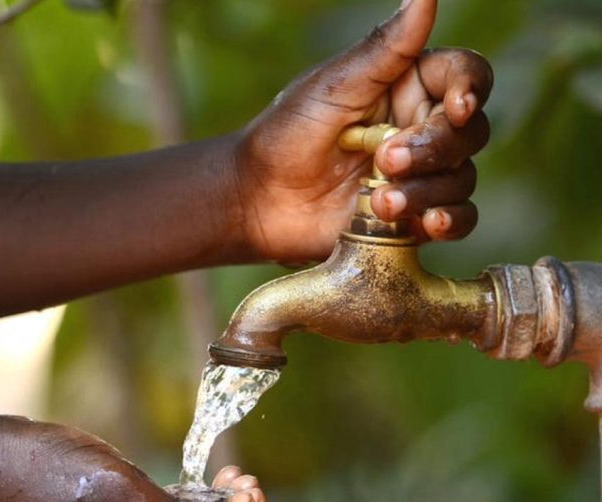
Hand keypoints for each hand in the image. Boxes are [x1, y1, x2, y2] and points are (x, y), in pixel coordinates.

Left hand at [230, 0, 492, 263]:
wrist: (258, 200)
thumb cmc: (286, 135)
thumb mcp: (334, 87)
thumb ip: (385, 48)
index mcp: (408, 86)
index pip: (464, 75)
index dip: (470, 88)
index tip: (456, 107)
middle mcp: (420, 129)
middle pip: (468, 132)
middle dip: (434, 148)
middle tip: (385, 161)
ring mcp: (418, 176)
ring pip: (460, 179)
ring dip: (428, 191)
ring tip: (382, 203)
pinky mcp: (411, 219)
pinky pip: (456, 220)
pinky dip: (450, 222)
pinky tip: (428, 225)